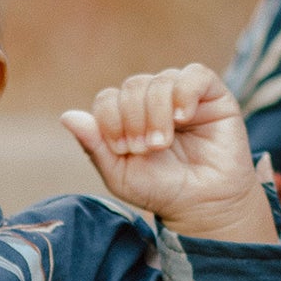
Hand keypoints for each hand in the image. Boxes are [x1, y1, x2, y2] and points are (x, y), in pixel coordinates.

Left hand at [61, 63, 271, 243]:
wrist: (203, 205)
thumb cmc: (161, 190)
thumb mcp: (120, 175)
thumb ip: (94, 146)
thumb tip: (67, 116)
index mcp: (127, 116)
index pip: (108, 98)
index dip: (110, 120)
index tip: (124, 150)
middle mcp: (153, 100)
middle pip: (132, 86)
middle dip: (133, 118)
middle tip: (145, 148)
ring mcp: (182, 96)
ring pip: (160, 80)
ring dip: (156, 112)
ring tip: (162, 142)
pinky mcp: (213, 96)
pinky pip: (195, 75)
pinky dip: (184, 93)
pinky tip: (183, 117)